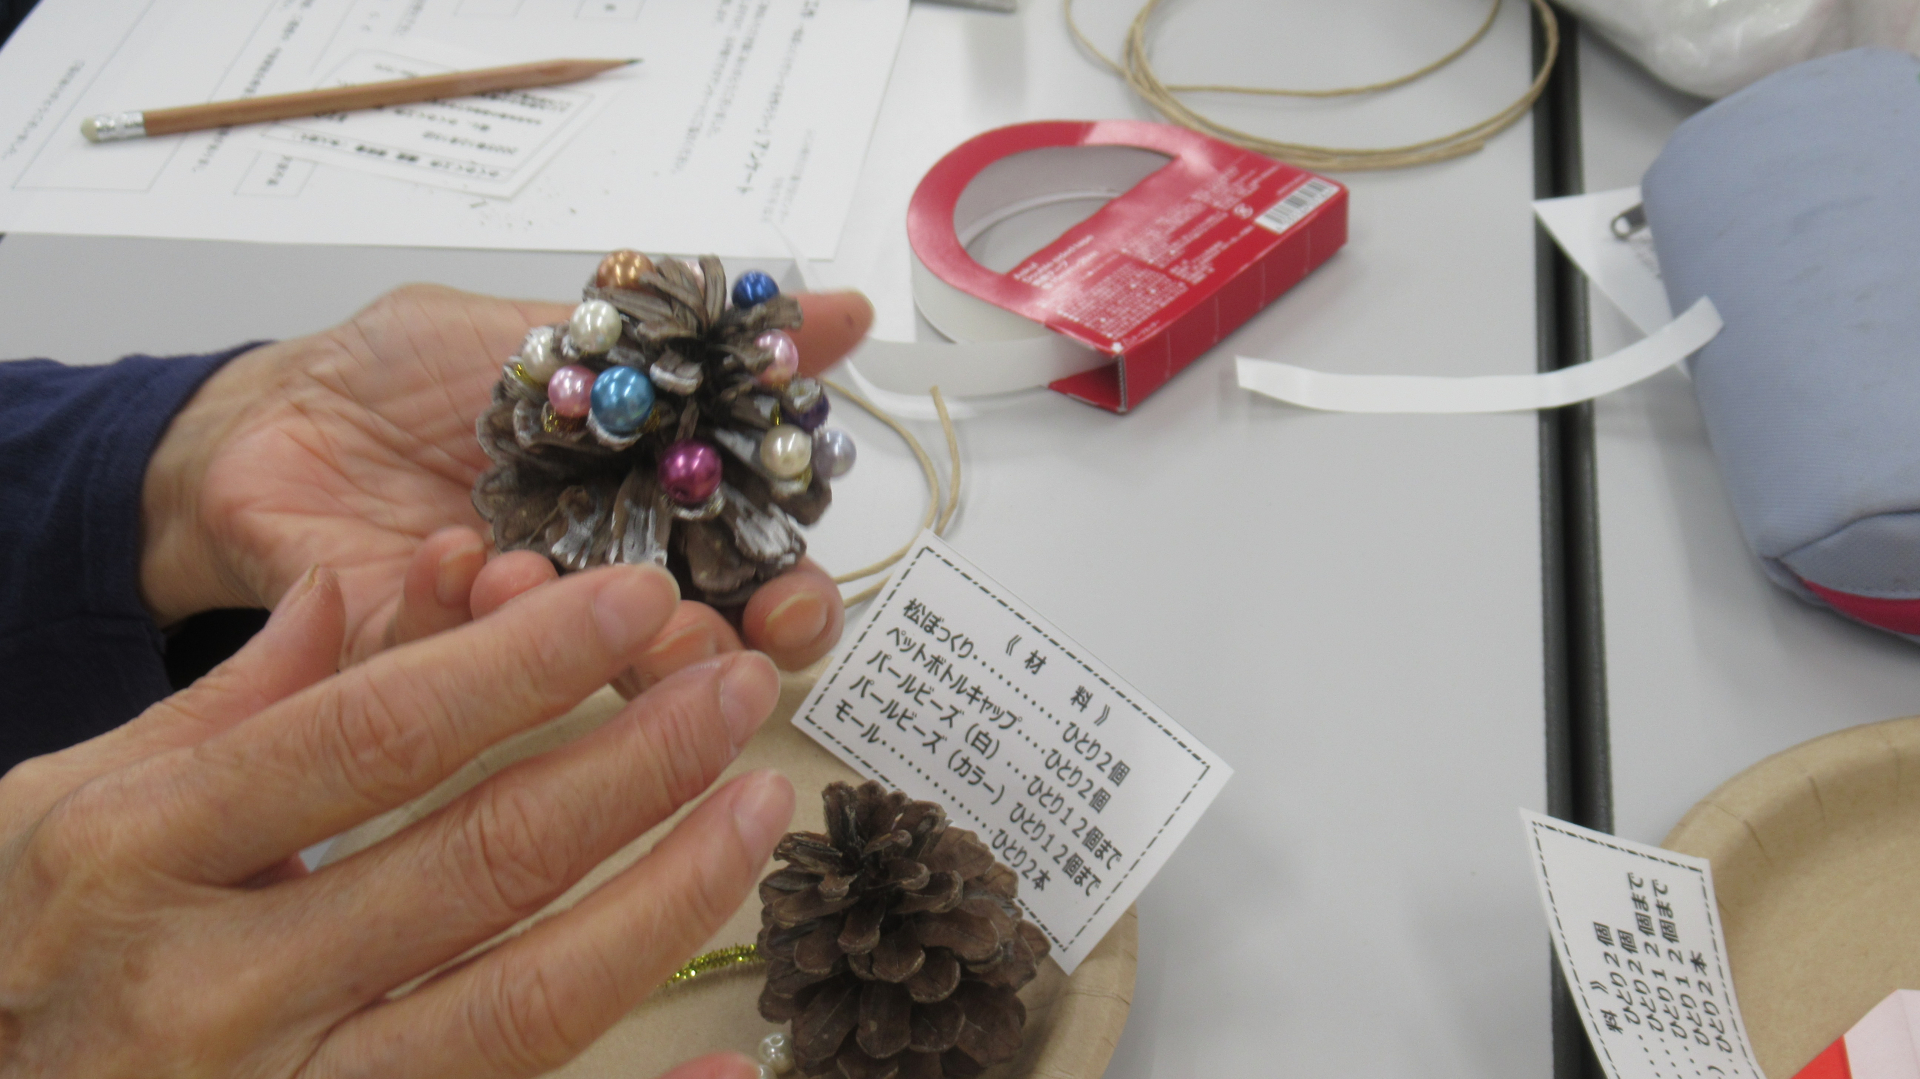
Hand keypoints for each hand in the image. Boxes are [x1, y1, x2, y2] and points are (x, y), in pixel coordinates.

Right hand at [0, 561, 792, 1078]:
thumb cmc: (4, 961)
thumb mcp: (54, 814)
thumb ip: (215, 711)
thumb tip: (344, 598)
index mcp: (143, 857)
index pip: (377, 735)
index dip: (525, 662)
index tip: (635, 597)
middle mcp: (217, 989)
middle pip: (479, 859)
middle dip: (636, 761)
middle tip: (736, 685)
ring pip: (521, 1003)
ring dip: (663, 902)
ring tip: (755, 810)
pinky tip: (728, 1061)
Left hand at [140, 282, 872, 672]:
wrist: (265, 412)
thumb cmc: (411, 373)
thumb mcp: (563, 330)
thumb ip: (696, 340)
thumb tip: (844, 310)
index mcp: (651, 519)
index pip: (754, 579)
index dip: (789, 600)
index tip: (790, 599)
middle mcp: (598, 594)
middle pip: (695, 657)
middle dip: (710, 658)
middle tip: (696, 638)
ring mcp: (509, 643)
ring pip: (585, 682)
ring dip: (585, 641)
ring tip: (548, 577)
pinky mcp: (414, 669)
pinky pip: (450, 661)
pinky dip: (460, 608)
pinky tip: (452, 552)